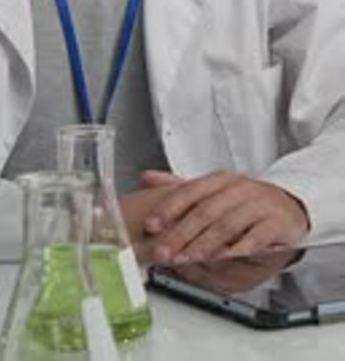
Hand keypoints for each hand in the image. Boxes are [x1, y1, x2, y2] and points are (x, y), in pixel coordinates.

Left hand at [138, 169, 308, 263]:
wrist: (290, 206)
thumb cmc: (246, 201)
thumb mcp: (213, 191)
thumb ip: (180, 188)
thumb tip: (146, 178)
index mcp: (219, 180)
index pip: (189, 191)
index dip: (168, 209)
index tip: (151, 226)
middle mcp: (238, 189)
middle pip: (204, 211)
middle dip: (180, 233)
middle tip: (163, 250)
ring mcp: (258, 205)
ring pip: (226, 224)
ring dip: (203, 244)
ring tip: (186, 257)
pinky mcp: (276, 223)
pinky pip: (254, 237)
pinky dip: (237, 248)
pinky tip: (222, 258)